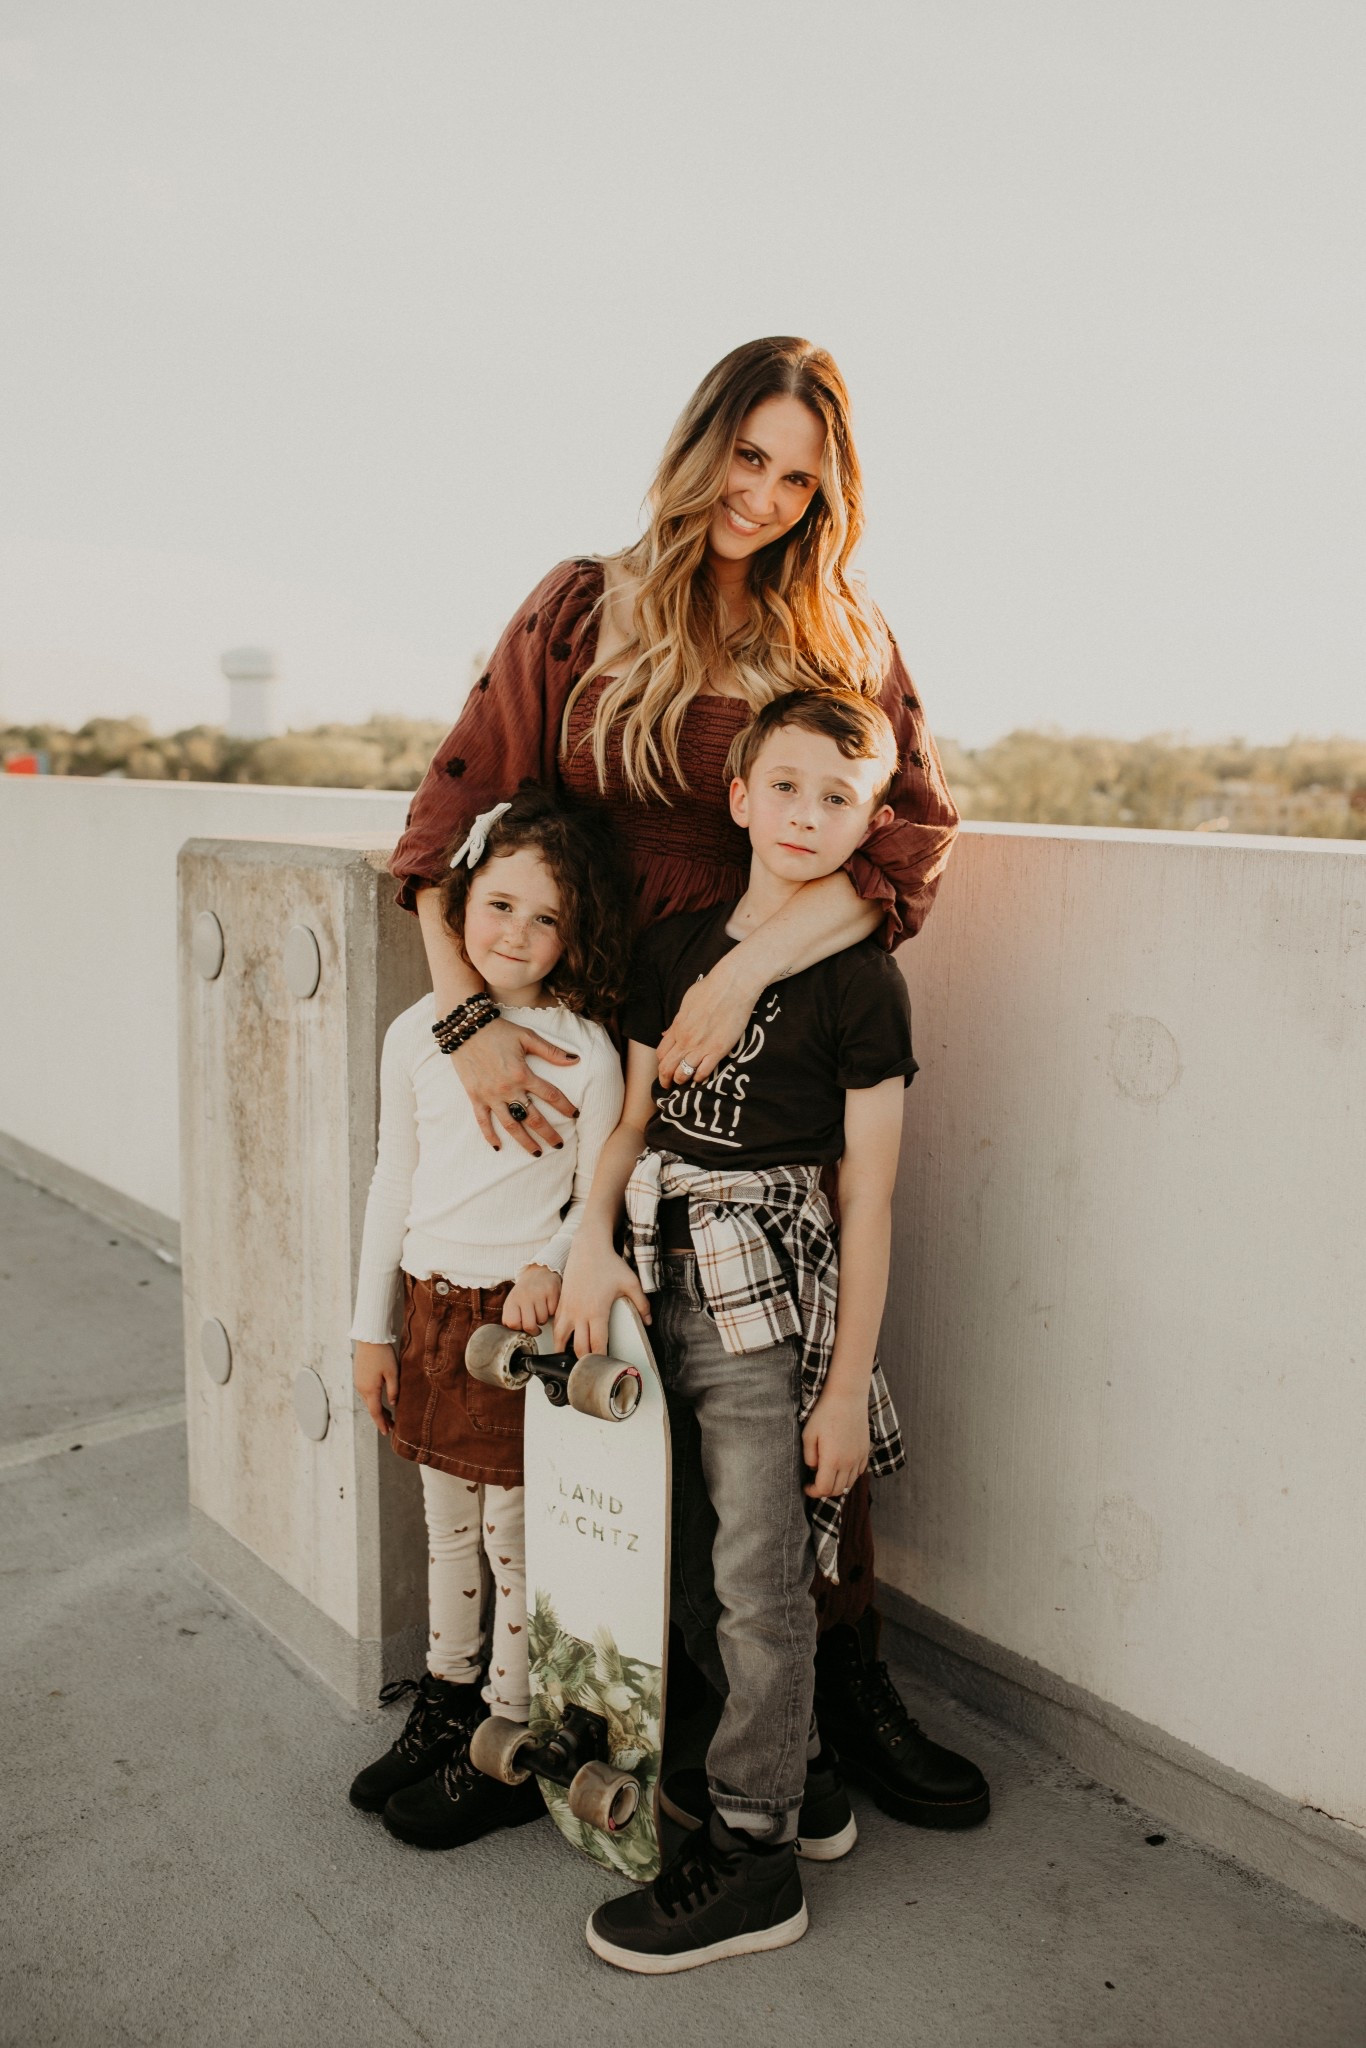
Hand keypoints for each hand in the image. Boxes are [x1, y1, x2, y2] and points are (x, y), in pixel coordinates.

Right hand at [354, 1341, 398, 1436]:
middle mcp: (361, 1388)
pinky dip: (373, 1400)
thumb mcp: (393, 1373)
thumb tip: (393, 1404)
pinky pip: (366, 1393)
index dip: (381, 1423)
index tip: (386, 1432)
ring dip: (377, 1409)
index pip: (376, 1412)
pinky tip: (380, 1400)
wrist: (369, 1338)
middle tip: (391, 1427)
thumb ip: (393, 1390)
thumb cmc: (383, 1354)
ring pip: (368, 1401)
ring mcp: (358, 1382)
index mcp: (370, 1389)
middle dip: (381, 1418)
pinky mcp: (359, 1376)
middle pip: (371, 1408)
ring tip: (388, 1415)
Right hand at [449, 1016, 578, 1154]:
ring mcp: (491, 1095)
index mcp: (523, 1074)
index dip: (565, 1106)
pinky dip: (490, 1135)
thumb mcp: (527, 1036)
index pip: (551, 1095)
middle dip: (548, 1133)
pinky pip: (483, 1121)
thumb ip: (551, 1051)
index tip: (576, 1115)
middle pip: (533, 1117)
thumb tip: (575, 1059)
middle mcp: (508, 1089)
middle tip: (559, 1145)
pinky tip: (498, 1147)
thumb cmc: (499, 1030)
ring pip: (511, 1125)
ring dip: (524, 1141)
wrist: (465, 1028)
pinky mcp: (475, 1097)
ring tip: (537, 1153)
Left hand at [503, 1264, 560, 1333]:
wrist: (539, 1272)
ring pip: (542, 1320)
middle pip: (529, 1325)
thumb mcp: (513, 1302)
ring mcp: (538, 1293)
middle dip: (533, 1331)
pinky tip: (548, 1304)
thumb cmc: (525, 1292)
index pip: (512, 1323)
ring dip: (542, 1319)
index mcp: (512, 1300)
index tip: (523, 1326)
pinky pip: (553, 1312)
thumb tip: (515, 1334)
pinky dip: (551, 1312)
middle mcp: (524, 1296)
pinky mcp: (552, 1291)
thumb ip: (511, 1318)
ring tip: (540, 1310)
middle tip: (535, 1328)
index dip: (519, 1328)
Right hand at [554, 1235, 650, 1355]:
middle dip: (586, 1361)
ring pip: (560, 1340)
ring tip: (574, 1361)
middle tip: (593, 1368)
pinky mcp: (561, 1304)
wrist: (588, 1247)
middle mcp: (579, 1313)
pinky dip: (558, 1338)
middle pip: (579, 1348)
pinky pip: (556, 1327)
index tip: (606, 1367)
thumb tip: (649, 1321)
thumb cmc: (609, 1264)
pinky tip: (564, 1343)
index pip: (597, 1345)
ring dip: (566, 1352)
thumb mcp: (631, 1282)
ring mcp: (567, 1309)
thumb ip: (642, 1304)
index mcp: (597, 1311)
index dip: (601, 1359)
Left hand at [656, 952, 762, 1088]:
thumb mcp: (687, 1003)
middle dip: (665, 1079)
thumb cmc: (711, 989)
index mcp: (677, 1027)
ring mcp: (701, 1046)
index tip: (665, 1068)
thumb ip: (677, 1021)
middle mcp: (686, 1039)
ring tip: (684, 1082)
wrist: (732, 985)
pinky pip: (703, 1072)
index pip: (661, 1053)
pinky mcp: (718, 1050)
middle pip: (667, 1067)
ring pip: (683, 1073)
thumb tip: (667, 1033)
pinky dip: (700, 1078)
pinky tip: (701, 1077)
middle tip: (668, 1085)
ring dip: (681, 1080)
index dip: (661, 1064)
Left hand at [801, 1386, 869, 1498]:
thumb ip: (809, 1457)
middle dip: (824, 1491)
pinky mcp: (865, 1451)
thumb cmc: (824, 1413)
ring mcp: (859, 1457)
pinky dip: (849, 1475)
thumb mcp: (808, 1435)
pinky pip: (859, 1472)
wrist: (847, 1397)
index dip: (813, 1492)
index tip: (806, 1487)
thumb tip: (814, 1469)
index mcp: (832, 1460)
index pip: (824, 1489)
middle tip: (814, 1483)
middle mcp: (848, 1462)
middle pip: (838, 1490)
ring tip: (827, 1475)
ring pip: (849, 1483)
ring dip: (837, 1484)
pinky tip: (840, 1467)